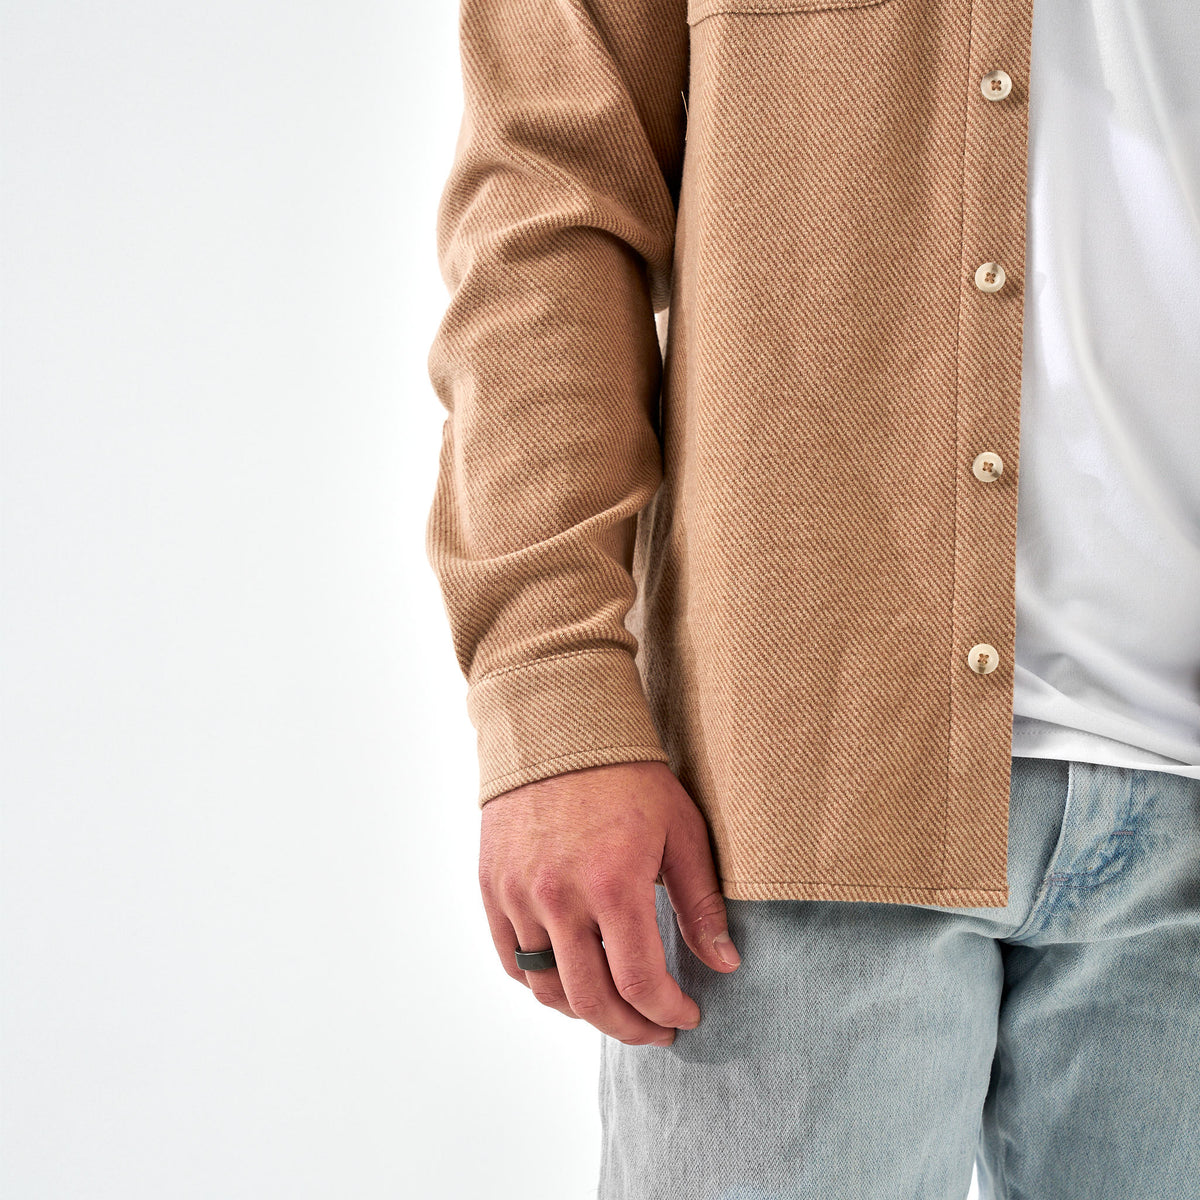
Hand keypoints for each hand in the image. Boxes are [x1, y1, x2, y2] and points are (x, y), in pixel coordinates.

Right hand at [479, 760, 740, 1047]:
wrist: (557, 729)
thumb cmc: (626, 776)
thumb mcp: (680, 831)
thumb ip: (701, 903)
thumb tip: (726, 964)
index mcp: (612, 884)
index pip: (639, 983)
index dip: (667, 1012)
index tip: (687, 1014)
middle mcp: (558, 898)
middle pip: (591, 1001)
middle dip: (631, 1028)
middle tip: (656, 1029)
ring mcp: (518, 895)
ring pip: (548, 988)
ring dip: (586, 1011)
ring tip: (616, 1007)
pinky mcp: (493, 887)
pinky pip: (513, 960)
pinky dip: (541, 982)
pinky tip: (570, 979)